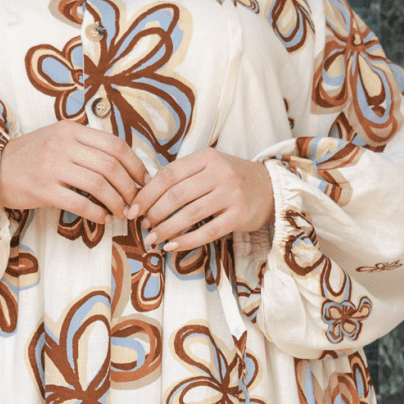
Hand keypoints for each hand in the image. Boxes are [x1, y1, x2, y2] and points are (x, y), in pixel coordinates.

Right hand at [0, 122, 148, 227]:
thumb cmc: (30, 156)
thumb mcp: (57, 138)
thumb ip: (86, 144)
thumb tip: (122, 163)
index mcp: (70, 129)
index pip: (114, 144)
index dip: (135, 164)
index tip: (143, 180)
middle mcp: (62, 144)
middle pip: (110, 166)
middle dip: (129, 187)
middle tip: (134, 201)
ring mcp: (52, 167)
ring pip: (99, 185)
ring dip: (116, 202)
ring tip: (121, 212)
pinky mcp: (43, 189)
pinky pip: (80, 203)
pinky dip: (97, 213)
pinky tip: (102, 218)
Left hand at [130, 149, 274, 247]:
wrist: (270, 188)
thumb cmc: (232, 179)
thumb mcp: (209, 167)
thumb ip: (182, 176)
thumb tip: (145, 191)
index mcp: (207, 157)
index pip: (168, 175)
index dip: (146, 194)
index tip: (132, 208)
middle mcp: (220, 173)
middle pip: (176, 195)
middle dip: (154, 213)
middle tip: (143, 225)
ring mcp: (231, 194)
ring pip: (189, 214)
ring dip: (166, 229)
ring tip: (153, 239)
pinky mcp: (239, 215)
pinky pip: (207, 231)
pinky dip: (186, 241)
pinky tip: (172, 246)